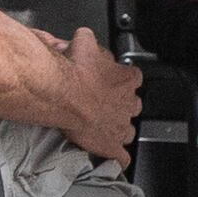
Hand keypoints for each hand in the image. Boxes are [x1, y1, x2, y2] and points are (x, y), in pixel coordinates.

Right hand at [48, 26, 139, 165]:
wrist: (64, 94)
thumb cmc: (75, 70)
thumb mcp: (84, 42)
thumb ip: (90, 40)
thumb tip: (86, 37)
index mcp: (127, 79)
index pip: (134, 78)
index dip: (123, 80)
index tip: (112, 80)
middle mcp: (129, 103)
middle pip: (133, 105)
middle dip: (121, 105)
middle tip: (103, 103)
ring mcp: (122, 126)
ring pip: (128, 130)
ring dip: (119, 129)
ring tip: (104, 128)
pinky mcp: (112, 146)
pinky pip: (122, 157)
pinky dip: (119, 159)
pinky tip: (113, 158)